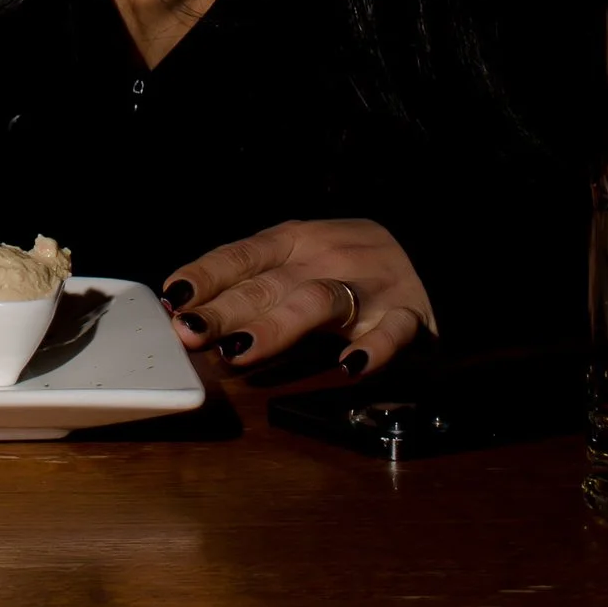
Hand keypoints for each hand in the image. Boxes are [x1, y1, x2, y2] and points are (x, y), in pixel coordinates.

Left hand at [161, 218, 433, 376]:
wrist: (433, 254)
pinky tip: (348, 366)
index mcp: (293, 240)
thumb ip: (250, 284)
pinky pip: (393, 331)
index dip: (206, 275)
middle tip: (190, 332)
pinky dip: (373, 347)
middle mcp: (327, 258)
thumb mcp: (296, 260)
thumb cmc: (345, 267)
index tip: (174, 297)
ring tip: (240, 352)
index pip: (241, 255)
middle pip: (268, 284)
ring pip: (318, 301)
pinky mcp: (410, 316)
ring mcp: (368, 286)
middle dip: (225, 309)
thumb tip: (185, 310)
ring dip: (276, 327)